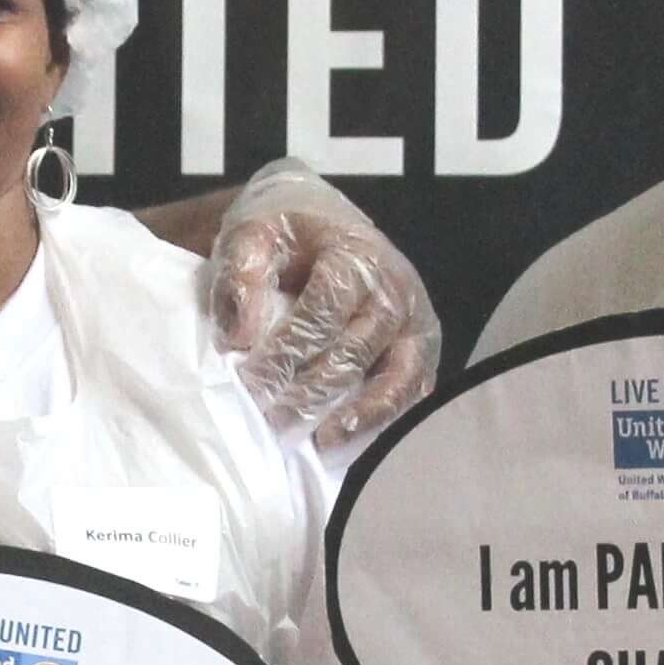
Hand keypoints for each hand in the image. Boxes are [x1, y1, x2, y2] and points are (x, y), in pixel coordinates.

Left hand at [206, 162, 440, 447]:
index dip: (286, 352)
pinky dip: (382, 420)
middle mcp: (395, 289)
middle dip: (311, 392)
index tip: (251, 383)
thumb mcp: (252, 236)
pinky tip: (348, 440)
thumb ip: (241, 277)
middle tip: (273, 423)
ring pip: (393, 378)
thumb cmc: (286, 238)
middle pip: (354, 352)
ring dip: (355, 416)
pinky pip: (411, 392)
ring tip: (317, 443)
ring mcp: (415, 322)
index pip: (322, 314)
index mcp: (355, 257)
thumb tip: (241, 335)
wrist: (327, 222)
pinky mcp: (422, 349)